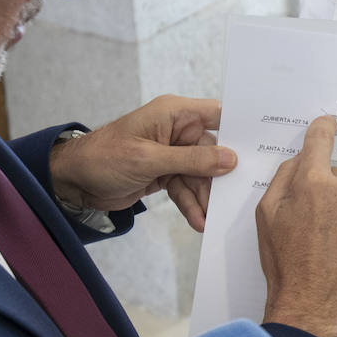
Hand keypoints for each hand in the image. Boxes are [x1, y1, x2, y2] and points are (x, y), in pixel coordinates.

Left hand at [48, 95, 236, 230]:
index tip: (264, 144)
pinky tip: (198, 222)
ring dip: (206, 197)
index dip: (241, 127)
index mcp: (175, 113)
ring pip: (201, 175)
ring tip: (213, 219)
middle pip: (214, 151)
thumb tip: (231, 158)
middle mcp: (177, 131)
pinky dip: (191, 205)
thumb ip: (192, 159)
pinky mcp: (164, 174)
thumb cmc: (106, 157)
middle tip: (241, 196)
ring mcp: (172, 154)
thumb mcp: (150, 159)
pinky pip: (186, 188)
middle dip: (223, 175)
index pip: (218, 115)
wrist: (72, 181)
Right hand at [255, 115, 336, 336]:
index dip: (323, 128)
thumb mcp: (266, 215)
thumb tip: (301, 158)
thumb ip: (283, 177)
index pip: (321, 138)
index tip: (329, 123)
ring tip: (332, 244)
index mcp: (313, 181)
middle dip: (328, 192)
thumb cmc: (284, 262)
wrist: (311, 306)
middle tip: (315, 225)